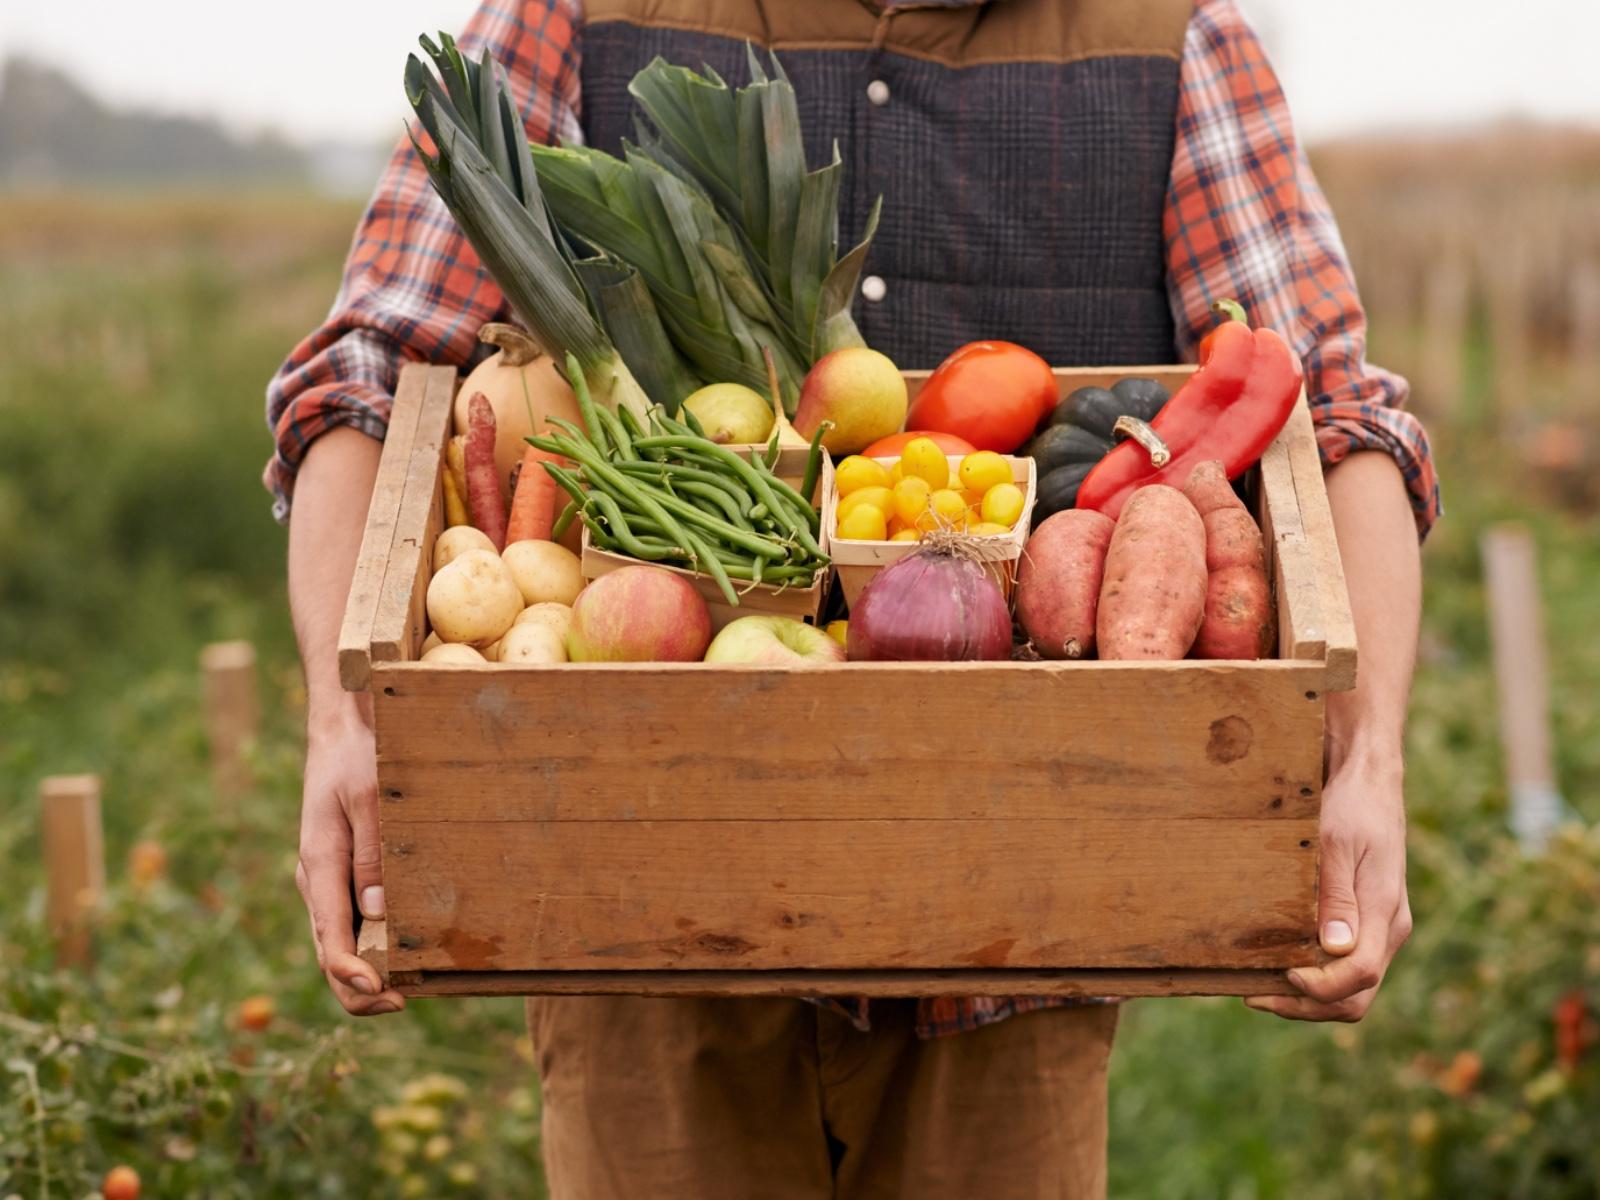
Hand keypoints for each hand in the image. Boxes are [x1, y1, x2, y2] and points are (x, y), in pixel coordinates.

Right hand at [294, 709, 406, 1016]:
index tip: (385, 995)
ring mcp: (326, 881)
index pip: (329, 939)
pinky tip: (403, 952)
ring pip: (339, 943)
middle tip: (405, 1002)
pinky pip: (350, 922)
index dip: (353, 977)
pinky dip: (371, 946)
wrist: (341, 729)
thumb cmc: (357, 758)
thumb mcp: (369, 799)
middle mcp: (317, 882)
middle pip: (329, 954)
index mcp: (318, 866)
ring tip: (412, 988)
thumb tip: (378, 914)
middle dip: (362, 989)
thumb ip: (373, 856)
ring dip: (367, 971)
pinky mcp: (340, 874)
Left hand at [1245, 753, 1411, 1021]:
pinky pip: (1346, 967)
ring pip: (1352, 988)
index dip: (1318, 988)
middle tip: (1254, 995)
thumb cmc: (1351, 807)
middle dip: (1306, 1005)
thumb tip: (1334, 949)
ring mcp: (1380, 927)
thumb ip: (1336, 896)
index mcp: (1384, 912)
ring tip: (1259, 986)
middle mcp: (1387, 929)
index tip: (1280, 974)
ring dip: (1308, 998)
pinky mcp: (1367, 921)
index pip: (1359, 975)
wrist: (1369, 782)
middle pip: (1355, 996)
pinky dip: (1314, 977)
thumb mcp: (1336, 843)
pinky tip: (1277, 963)